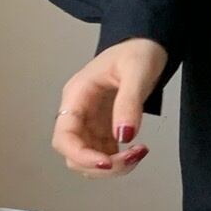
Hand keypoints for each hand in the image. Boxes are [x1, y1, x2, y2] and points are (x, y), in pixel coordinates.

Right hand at [50, 38, 167, 178]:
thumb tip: (124, 136)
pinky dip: (119, 161)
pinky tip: (137, 151)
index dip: (80, 155)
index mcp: (77, 96)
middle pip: (74, 154)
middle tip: (134, 156)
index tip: (107, 162)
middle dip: (101, 165)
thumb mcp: (137, 71)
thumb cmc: (138, 51)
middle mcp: (79, 112)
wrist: (146, 43)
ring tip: (139, 152)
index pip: (64, 136)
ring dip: (112, 167)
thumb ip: (129, 102)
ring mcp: (91, 122)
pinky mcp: (104, 127)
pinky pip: (104, 153)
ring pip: (89, 158)